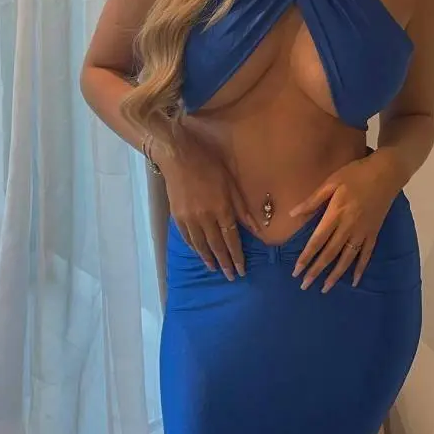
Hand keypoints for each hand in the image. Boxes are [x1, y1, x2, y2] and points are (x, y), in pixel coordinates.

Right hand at [155, 134, 258, 280]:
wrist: (178, 156)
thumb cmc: (210, 165)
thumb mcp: (231, 184)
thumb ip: (243, 208)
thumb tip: (257, 228)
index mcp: (222, 209)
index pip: (231, 239)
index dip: (237, 256)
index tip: (242, 269)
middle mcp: (205, 218)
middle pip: (216, 246)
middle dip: (225, 263)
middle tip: (231, 277)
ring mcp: (189, 218)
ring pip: (200, 245)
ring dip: (209, 259)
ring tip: (215, 269)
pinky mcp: (177, 216)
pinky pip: (187, 238)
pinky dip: (194, 248)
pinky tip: (200, 253)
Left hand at [290, 154, 400, 292]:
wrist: (387, 173)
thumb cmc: (356, 174)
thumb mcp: (331, 182)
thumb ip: (313, 200)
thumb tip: (292, 214)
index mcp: (336, 214)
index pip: (317, 241)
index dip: (306, 257)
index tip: (296, 270)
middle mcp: (348, 227)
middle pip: (330, 254)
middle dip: (316, 271)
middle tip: (305, 285)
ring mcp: (363, 232)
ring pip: (347, 258)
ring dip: (335, 275)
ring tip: (325, 288)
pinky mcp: (374, 233)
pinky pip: (366, 254)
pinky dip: (360, 268)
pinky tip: (354, 281)